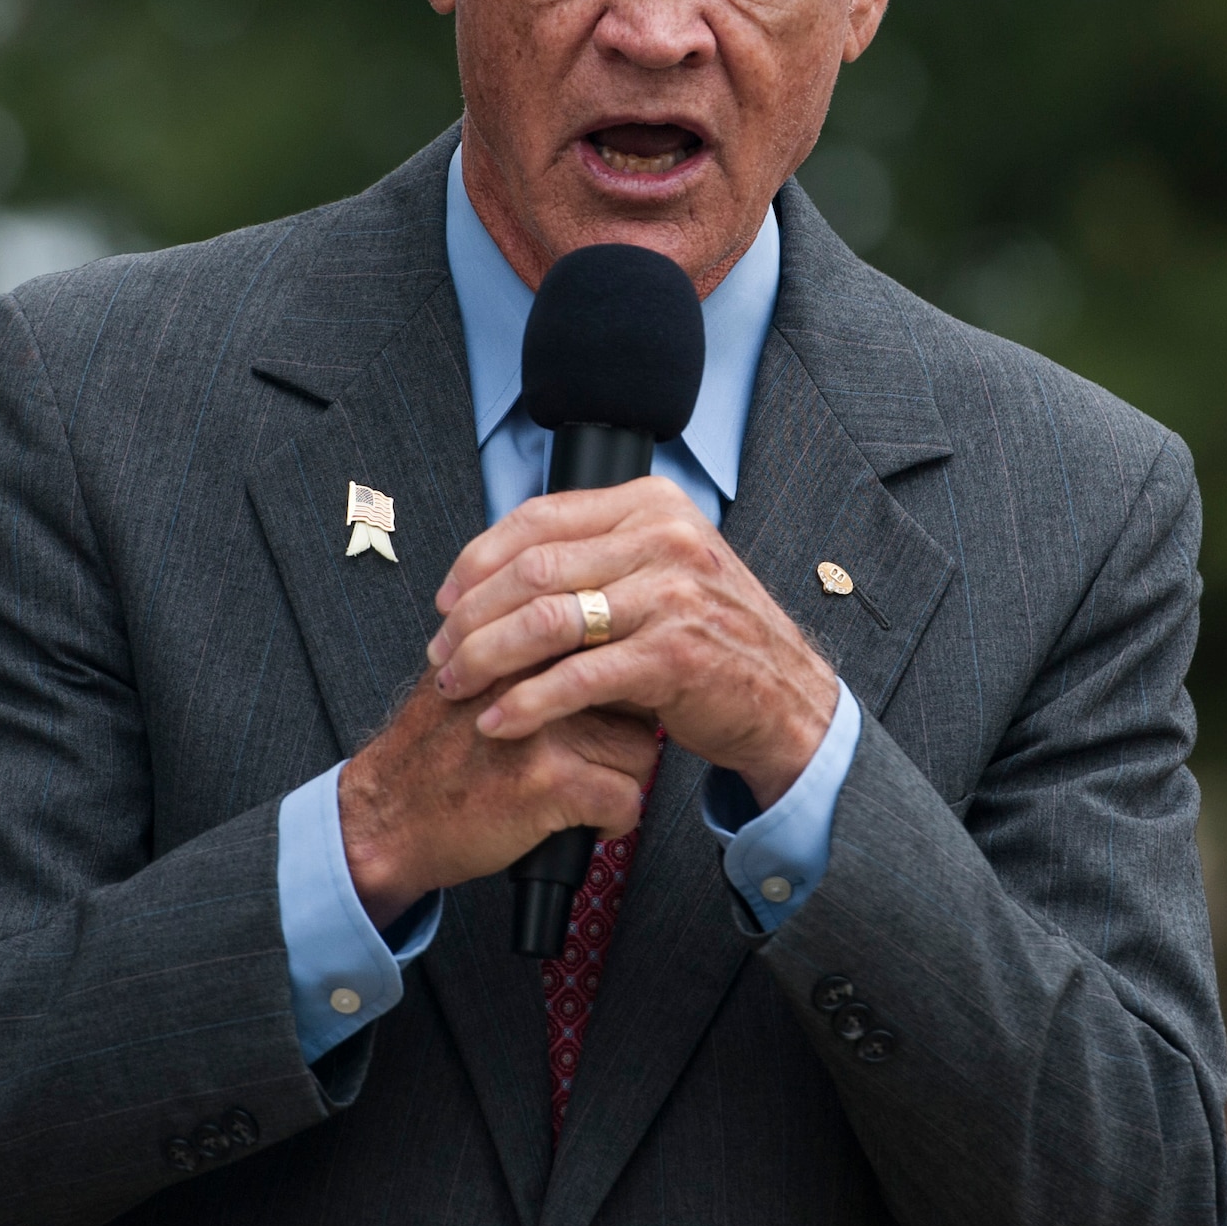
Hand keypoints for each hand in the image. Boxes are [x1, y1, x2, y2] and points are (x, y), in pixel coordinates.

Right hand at [339, 672, 659, 929]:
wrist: (388, 814)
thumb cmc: (430, 752)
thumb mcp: (466, 673)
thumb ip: (519, 648)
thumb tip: (590, 640)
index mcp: (519, 643)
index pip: (610, 640)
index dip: (621, 678)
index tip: (615, 705)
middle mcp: (535, 675)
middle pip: (636, 692)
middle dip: (630, 728)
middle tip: (604, 753)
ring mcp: (545, 728)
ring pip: (641, 748)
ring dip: (624, 778)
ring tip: (591, 790)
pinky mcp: (551, 783)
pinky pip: (626, 799)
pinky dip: (614, 821)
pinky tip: (585, 823)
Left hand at [426, 477, 837, 807]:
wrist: (786, 699)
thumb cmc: (711, 639)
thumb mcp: (660, 572)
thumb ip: (592, 557)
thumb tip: (493, 569)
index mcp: (652, 505)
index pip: (538, 518)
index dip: (477, 559)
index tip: (446, 598)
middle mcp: (665, 538)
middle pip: (532, 568)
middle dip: (470, 615)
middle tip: (440, 651)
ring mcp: (673, 595)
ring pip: (545, 620)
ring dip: (485, 657)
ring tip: (455, 685)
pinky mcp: (674, 656)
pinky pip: (576, 678)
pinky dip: (526, 703)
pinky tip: (497, 720)